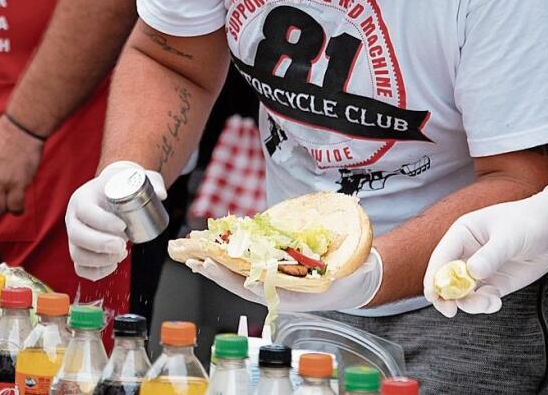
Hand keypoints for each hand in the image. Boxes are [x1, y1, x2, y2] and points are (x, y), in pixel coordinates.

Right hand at [66, 161, 165, 280]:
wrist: (108, 194)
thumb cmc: (119, 187)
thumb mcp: (133, 179)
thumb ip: (151, 182)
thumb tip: (161, 194)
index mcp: (83, 198)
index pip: (85, 211)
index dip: (102, 221)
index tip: (123, 226)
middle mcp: (73, 217)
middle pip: (77, 235)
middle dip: (101, 244)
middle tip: (123, 246)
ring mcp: (74, 236)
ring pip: (77, 255)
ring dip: (100, 260)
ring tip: (122, 254)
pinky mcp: (79, 251)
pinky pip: (80, 268)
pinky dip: (95, 272)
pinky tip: (113, 266)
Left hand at [185, 249, 382, 311]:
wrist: (352, 282)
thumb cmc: (346, 278)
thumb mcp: (340, 274)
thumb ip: (326, 270)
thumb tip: (314, 259)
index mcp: (290, 297)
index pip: (259, 290)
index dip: (239, 281)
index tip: (221, 270)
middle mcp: (275, 292)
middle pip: (240, 283)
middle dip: (217, 272)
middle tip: (195, 260)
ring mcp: (271, 283)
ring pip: (237, 276)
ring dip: (216, 266)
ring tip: (194, 256)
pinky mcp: (269, 272)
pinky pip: (244, 267)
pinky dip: (228, 258)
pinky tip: (215, 249)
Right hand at [423, 177, 547, 317]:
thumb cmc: (529, 221)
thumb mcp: (509, 236)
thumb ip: (491, 255)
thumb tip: (472, 272)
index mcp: (462, 234)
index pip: (441, 257)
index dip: (434, 276)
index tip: (433, 295)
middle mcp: (466, 253)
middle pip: (446, 278)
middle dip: (446, 295)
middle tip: (450, 311)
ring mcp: (480, 269)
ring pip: (463, 292)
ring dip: (469, 302)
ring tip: (487, 303)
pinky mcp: (495, 283)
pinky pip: (482, 298)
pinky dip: (485, 304)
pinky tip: (495, 302)